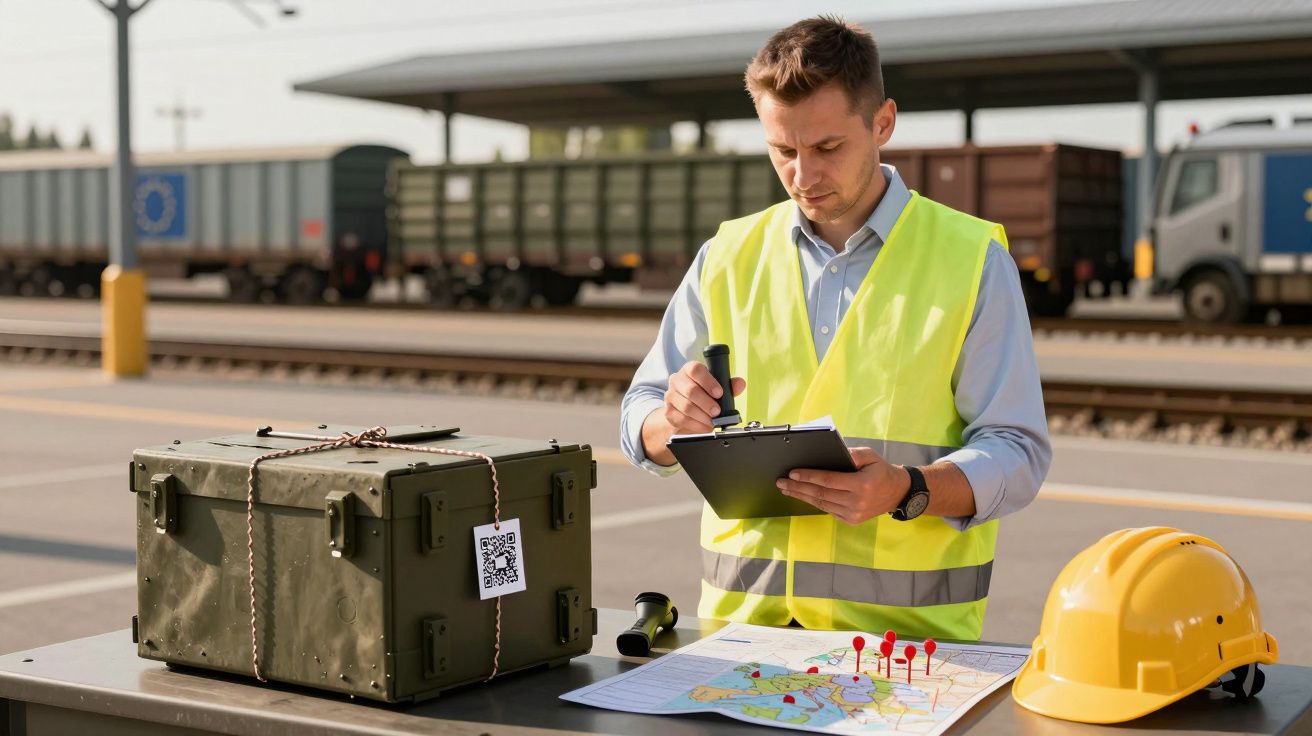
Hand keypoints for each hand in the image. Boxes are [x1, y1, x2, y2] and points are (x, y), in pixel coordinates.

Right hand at [661, 360, 745, 434]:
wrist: (685, 411)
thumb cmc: (703, 395)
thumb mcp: (717, 388)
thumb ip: (729, 385)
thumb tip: (740, 384)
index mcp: (689, 370)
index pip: (695, 370)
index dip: (708, 382)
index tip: (719, 393)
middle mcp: (677, 380)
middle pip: (690, 390)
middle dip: (707, 403)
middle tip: (717, 411)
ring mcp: (671, 396)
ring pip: (686, 406)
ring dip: (702, 416)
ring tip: (712, 420)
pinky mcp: (668, 411)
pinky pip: (682, 419)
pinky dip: (696, 425)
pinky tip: (705, 425)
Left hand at [776, 447, 910, 524]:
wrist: (897, 493)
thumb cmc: (881, 471)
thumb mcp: (871, 456)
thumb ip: (853, 453)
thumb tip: (833, 453)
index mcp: (862, 484)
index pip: (829, 480)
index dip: (809, 477)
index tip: (792, 473)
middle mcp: (857, 502)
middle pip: (821, 494)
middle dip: (798, 487)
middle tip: (781, 482)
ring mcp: (853, 514)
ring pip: (822, 504)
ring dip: (802, 496)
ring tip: (787, 489)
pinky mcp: (851, 520)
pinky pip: (828, 510)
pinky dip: (814, 502)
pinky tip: (803, 495)